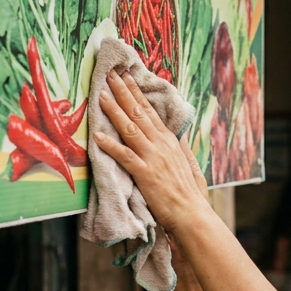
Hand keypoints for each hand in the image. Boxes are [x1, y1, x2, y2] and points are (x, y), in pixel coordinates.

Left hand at [94, 70, 210, 233]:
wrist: (192, 215)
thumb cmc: (191, 195)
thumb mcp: (190, 166)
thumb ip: (181, 150)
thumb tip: (177, 136)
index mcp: (170, 141)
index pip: (150, 111)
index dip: (136, 93)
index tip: (126, 78)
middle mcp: (162, 144)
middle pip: (139, 113)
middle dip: (123, 92)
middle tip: (110, 75)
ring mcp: (153, 158)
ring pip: (130, 128)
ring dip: (114, 110)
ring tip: (101, 95)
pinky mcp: (145, 174)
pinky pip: (125, 156)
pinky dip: (111, 145)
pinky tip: (97, 136)